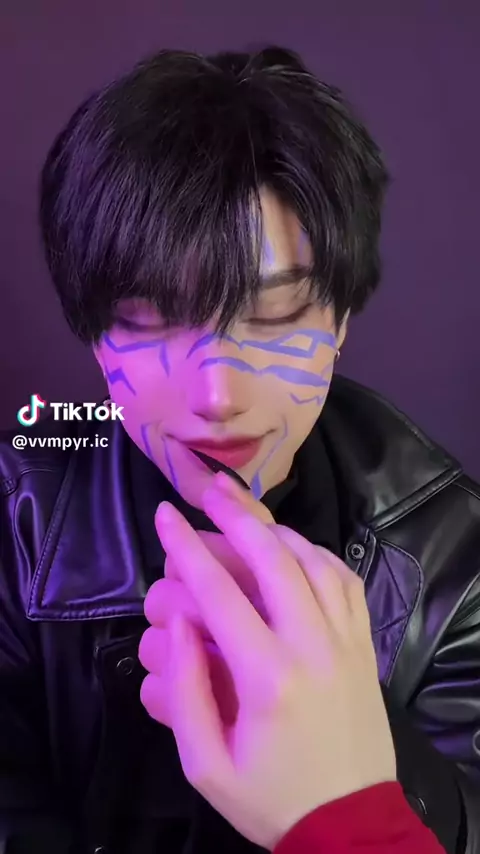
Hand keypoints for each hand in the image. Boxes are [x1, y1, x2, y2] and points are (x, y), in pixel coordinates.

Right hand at [140, 478, 396, 850]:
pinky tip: (296, 547)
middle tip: (208, 491)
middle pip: (275, 560)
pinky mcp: (366, 647)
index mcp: (269, 678)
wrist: (350, 827)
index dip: (186, 549)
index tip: (164, 517)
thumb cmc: (269, 800)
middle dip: (236, 517)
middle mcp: (314, 647)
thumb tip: (177, 624)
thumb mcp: (206, 766)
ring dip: (278, 530)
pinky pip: (347, 581)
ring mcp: (347, 642)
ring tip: (247, 513)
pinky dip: (319, 553)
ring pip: (316, 561)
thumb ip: (184, 692)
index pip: (220, 594)